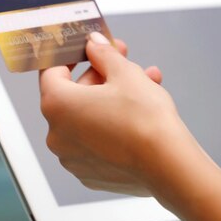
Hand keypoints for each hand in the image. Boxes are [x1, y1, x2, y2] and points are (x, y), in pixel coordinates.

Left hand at [39, 32, 198, 196]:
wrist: (169, 164)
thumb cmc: (145, 120)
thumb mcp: (126, 74)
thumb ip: (105, 54)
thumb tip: (94, 45)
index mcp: (57, 105)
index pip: (51, 72)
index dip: (72, 56)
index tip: (87, 50)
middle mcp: (57, 135)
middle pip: (73, 96)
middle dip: (102, 77)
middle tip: (125, 64)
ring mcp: (73, 159)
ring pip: (89, 119)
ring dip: (112, 101)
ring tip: (146, 87)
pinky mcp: (92, 174)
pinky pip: (97, 143)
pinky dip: (112, 128)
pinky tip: (139, 117)